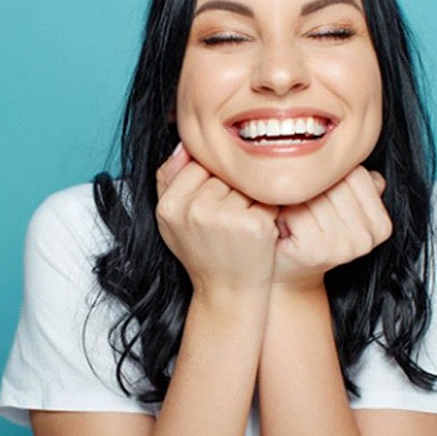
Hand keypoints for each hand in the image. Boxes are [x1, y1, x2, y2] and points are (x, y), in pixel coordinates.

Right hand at [156, 144, 279, 299]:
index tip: (212, 205)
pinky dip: (268, 211)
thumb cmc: (202, 253)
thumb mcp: (171, 220)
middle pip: (223, 172)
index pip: (197, 164)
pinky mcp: (253, 225)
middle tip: (226, 221)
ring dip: (249, 199)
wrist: (226, 293)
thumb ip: (168, 178)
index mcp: (170, 205)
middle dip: (230, 190)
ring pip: (245, 182)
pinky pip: (266, 197)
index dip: (209, 183)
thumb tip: (184, 143)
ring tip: (240, 226)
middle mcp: (194, 209)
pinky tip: (257, 231)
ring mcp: (224, 217)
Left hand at [273, 166, 391, 290]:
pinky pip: (297, 211)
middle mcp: (369, 237)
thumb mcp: (337, 206)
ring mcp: (345, 246)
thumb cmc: (306, 234)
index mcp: (382, 224)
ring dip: (294, 200)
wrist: (285, 274)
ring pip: (315, 195)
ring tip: (291, 215)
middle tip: (298, 206)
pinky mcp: (318, 251)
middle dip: (309, 188)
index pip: (356, 174)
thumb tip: (360, 148)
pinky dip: (284, 214)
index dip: (327, 178)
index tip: (316, 196)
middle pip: (334, 183)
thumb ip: (354, 182)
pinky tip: (284, 227)